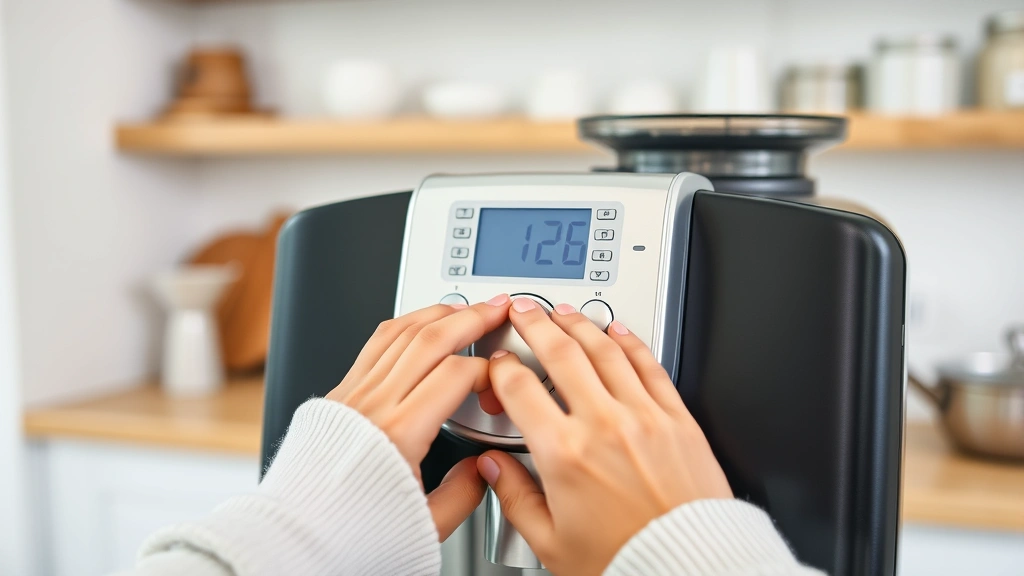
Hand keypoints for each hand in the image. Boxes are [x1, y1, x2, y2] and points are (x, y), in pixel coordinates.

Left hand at [325, 294, 511, 539]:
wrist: (296, 536)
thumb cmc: (349, 532)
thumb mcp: (424, 525)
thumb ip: (464, 494)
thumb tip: (485, 469)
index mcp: (400, 436)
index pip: (456, 375)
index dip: (488, 370)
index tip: (503, 381)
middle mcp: (374, 406)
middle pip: (431, 339)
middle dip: (472, 317)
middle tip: (498, 309)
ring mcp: (354, 394)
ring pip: (401, 332)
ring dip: (439, 313)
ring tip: (465, 308)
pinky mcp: (340, 394)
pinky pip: (376, 343)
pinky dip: (405, 324)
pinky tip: (420, 321)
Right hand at [477, 299, 732, 575]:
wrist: (690, 571)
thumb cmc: (626, 562)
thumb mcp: (550, 542)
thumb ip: (514, 497)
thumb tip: (491, 468)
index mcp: (564, 454)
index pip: (519, 388)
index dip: (501, 367)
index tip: (497, 363)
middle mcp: (603, 425)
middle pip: (561, 353)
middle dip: (536, 323)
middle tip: (524, 309)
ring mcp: (644, 417)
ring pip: (605, 350)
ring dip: (579, 323)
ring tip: (563, 312)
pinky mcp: (678, 419)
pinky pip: (650, 365)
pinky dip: (630, 341)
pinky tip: (617, 331)